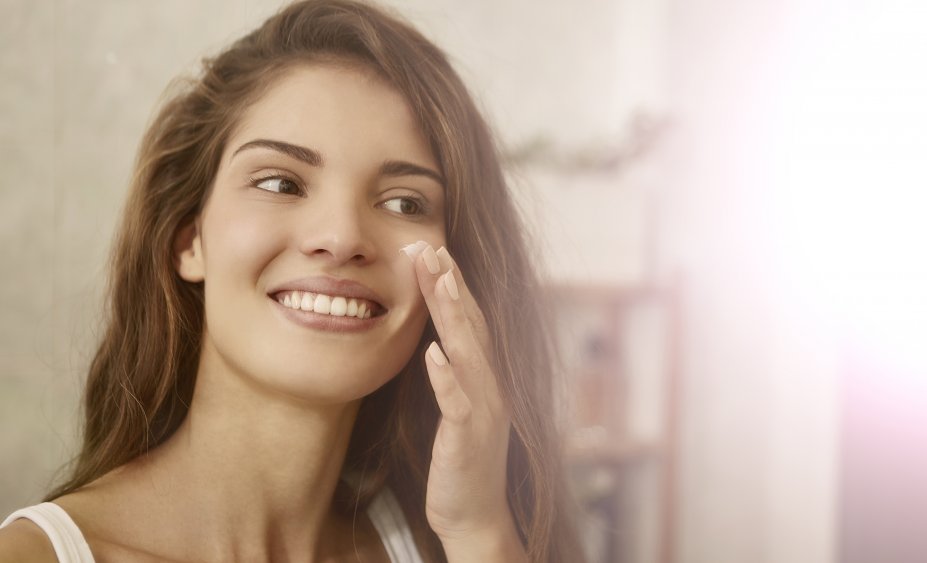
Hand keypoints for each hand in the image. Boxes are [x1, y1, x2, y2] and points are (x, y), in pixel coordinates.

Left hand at [406, 242, 525, 559]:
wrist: (475, 516)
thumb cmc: (460, 462)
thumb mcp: (456, 408)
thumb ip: (451, 373)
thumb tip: (434, 340)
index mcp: (483, 377)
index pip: (468, 320)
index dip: (451, 283)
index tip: (432, 248)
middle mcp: (490, 386)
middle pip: (470, 325)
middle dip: (450, 283)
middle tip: (430, 244)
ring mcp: (483, 411)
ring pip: (468, 353)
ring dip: (453, 314)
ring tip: (439, 278)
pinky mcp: (468, 438)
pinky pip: (457, 403)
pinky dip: (446, 377)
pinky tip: (433, 354)